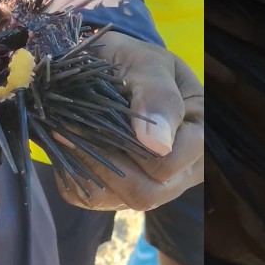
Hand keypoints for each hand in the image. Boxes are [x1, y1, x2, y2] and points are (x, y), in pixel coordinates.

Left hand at [56, 31, 203, 211]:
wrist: (112, 65)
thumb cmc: (136, 63)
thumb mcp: (149, 64)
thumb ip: (157, 97)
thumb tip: (157, 144)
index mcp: (198, 136)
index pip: (172, 164)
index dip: (135, 150)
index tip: (97, 121)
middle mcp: (182, 170)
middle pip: (147, 193)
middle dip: (105, 163)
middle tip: (71, 129)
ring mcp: (152, 185)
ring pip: (120, 200)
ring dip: (88, 170)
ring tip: (65, 134)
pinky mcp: (120, 192)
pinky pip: (95, 200)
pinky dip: (74, 178)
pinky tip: (66, 149)